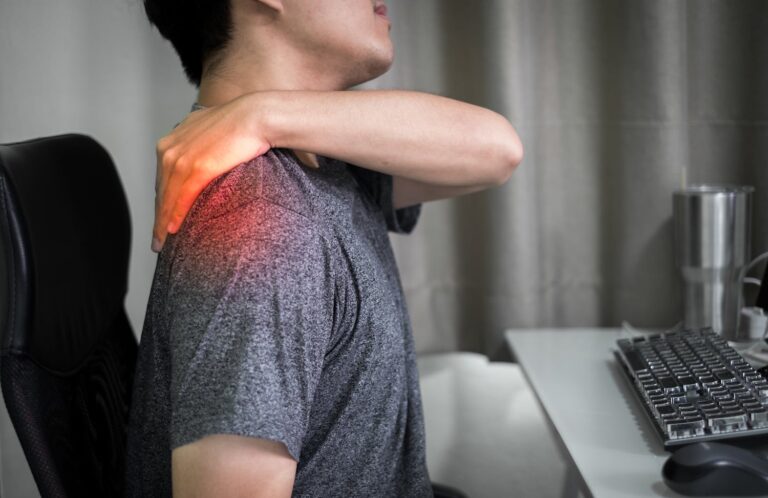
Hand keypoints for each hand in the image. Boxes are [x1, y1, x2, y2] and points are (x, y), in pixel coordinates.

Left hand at [152, 94, 272, 252]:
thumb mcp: (211, 133)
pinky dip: (175, 216)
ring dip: (162, 222)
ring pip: (167, 198)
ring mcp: (181, 158)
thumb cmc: (242, 123)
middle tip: (158, 237)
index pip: (163, 178)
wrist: (255, 116)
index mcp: (172, 140)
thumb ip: (201, 145)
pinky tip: (172, 230)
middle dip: (158, 215)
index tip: (161, 217)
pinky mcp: (196, 168)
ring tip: (162, 241)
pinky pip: (181, 198)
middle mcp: (170, 148)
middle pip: (161, 190)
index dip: (162, 200)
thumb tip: (206, 156)